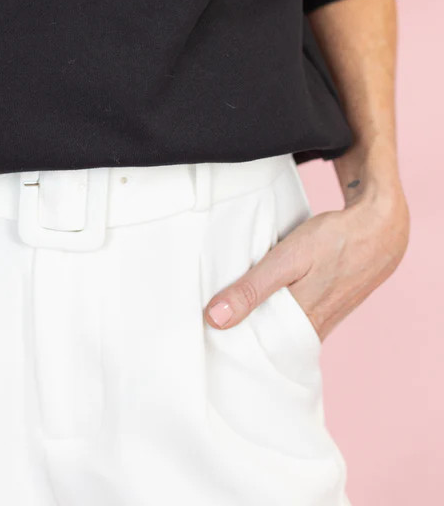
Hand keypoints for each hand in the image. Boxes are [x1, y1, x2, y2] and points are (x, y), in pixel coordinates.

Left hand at [203, 183, 409, 340]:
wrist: (380, 229)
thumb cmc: (334, 241)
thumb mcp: (288, 259)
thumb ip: (253, 289)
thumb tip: (215, 320)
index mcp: (300, 325)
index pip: (256, 353)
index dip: (230, 351)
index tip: (202, 347)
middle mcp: (312, 329)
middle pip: (267, 343)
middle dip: (240, 339)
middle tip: (206, 332)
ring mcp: (322, 319)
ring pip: (280, 330)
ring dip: (257, 324)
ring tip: (225, 317)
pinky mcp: (325, 306)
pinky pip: (294, 318)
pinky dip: (274, 312)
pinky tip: (259, 301)